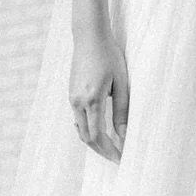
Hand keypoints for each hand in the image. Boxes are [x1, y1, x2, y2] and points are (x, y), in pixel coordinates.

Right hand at [69, 29, 128, 162]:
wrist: (89, 36)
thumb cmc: (109, 56)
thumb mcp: (121, 82)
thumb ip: (122, 111)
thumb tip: (124, 135)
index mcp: (92, 99)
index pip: (98, 137)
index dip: (109, 151)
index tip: (121, 158)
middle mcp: (78, 102)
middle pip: (87, 138)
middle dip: (102, 151)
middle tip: (117, 157)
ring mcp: (72, 98)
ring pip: (81, 130)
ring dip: (94, 142)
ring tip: (111, 147)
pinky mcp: (71, 93)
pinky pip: (78, 119)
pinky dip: (88, 129)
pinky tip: (100, 131)